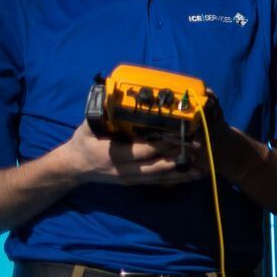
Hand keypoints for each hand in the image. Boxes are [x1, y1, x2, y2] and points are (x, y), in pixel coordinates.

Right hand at [59, 121, 203, 186]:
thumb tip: (112, 94)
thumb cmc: (82, 143)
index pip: (142, 151)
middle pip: (157, 167)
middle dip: (179, 159)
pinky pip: (158, 182)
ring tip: (203, 167)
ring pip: (160, 178)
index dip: (162, 144)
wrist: (74, 168)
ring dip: (182, 173)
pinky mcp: (135, 182)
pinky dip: (176, 179)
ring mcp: (130, 179)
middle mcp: (124, 170)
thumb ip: (102, 114)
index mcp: (112, 155)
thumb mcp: (87, 127)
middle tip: (197, 149)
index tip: (179, 135)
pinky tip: (191, 175)